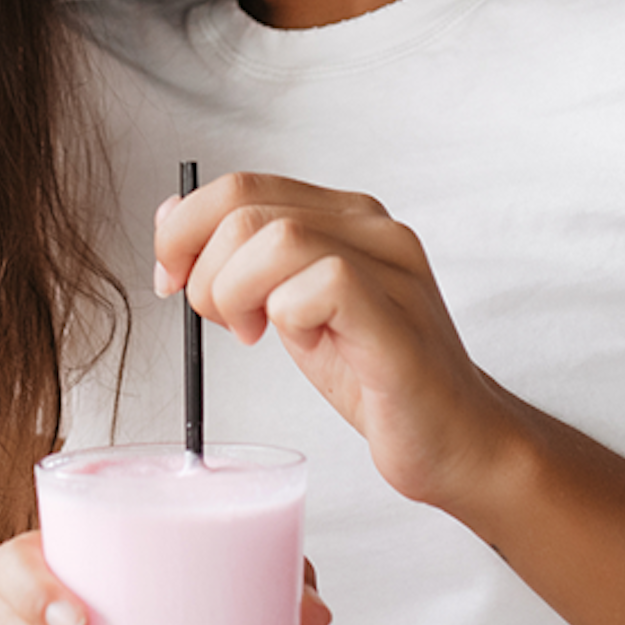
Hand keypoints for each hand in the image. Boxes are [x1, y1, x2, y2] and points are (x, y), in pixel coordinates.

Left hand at [154, 172, 522, 513]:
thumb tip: (170, 220)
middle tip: (221, 322)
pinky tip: (300, 343)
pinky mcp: (396, 316)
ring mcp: (391, 267)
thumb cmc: (374, 376)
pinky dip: (286, 315)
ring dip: (237, 293)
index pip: (241, 186)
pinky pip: (322, 283)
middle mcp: (373, 227)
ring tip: (252, 334)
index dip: (185, 231)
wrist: (454, 438)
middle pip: (246, 207)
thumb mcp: (292, 308)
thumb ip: (245, 262)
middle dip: (203, 271)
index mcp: (345, 216)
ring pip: (276, 238)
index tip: (173, 282)